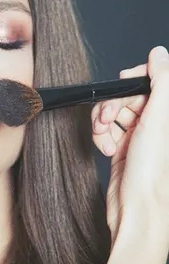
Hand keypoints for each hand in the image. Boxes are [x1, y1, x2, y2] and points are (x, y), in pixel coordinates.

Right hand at [92, 46, 168, 246]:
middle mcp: (157, 123)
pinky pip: (106, 131)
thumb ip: (160, 82)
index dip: (133, 79)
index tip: (122, 82)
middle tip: (108, 119)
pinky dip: (100, 136)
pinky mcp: (122, 148)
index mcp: (168, 115)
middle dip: (112, 105)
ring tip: (105, 137)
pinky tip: (104, 148)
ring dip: (103, 123)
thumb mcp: (158, 119)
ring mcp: (139, 136)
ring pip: (113, 113)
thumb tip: (158, 54)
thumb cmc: (152, 173)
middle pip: (127, 97)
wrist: (136, 208)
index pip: (151, 81)